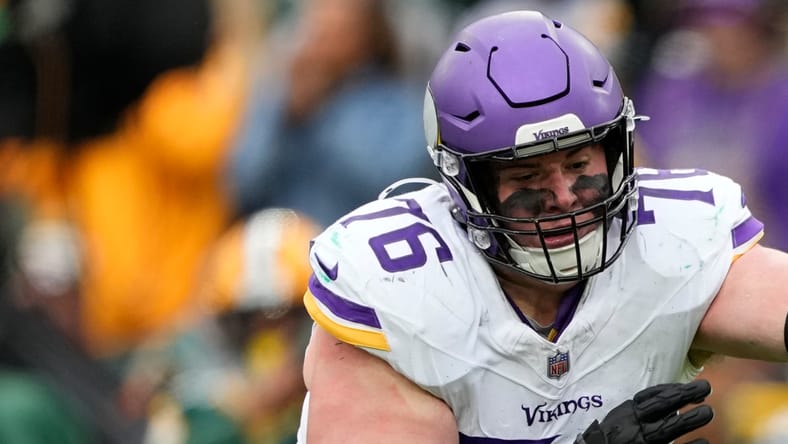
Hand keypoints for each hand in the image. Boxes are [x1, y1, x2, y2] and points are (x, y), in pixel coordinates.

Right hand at [577, 379, 713, 443]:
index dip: (674, 389)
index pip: (652, 396)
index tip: (692, 386)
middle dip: (684, 396)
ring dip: (689, 420)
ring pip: (668, 429)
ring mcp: (643, 442)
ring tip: (708, 411)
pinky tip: (704, 442)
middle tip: (705, 387)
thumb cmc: (613, 434)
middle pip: (661, 407)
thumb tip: (673, 406)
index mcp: (629, 412)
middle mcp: (635, 425)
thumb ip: (643, 411)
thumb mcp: (623, 417)